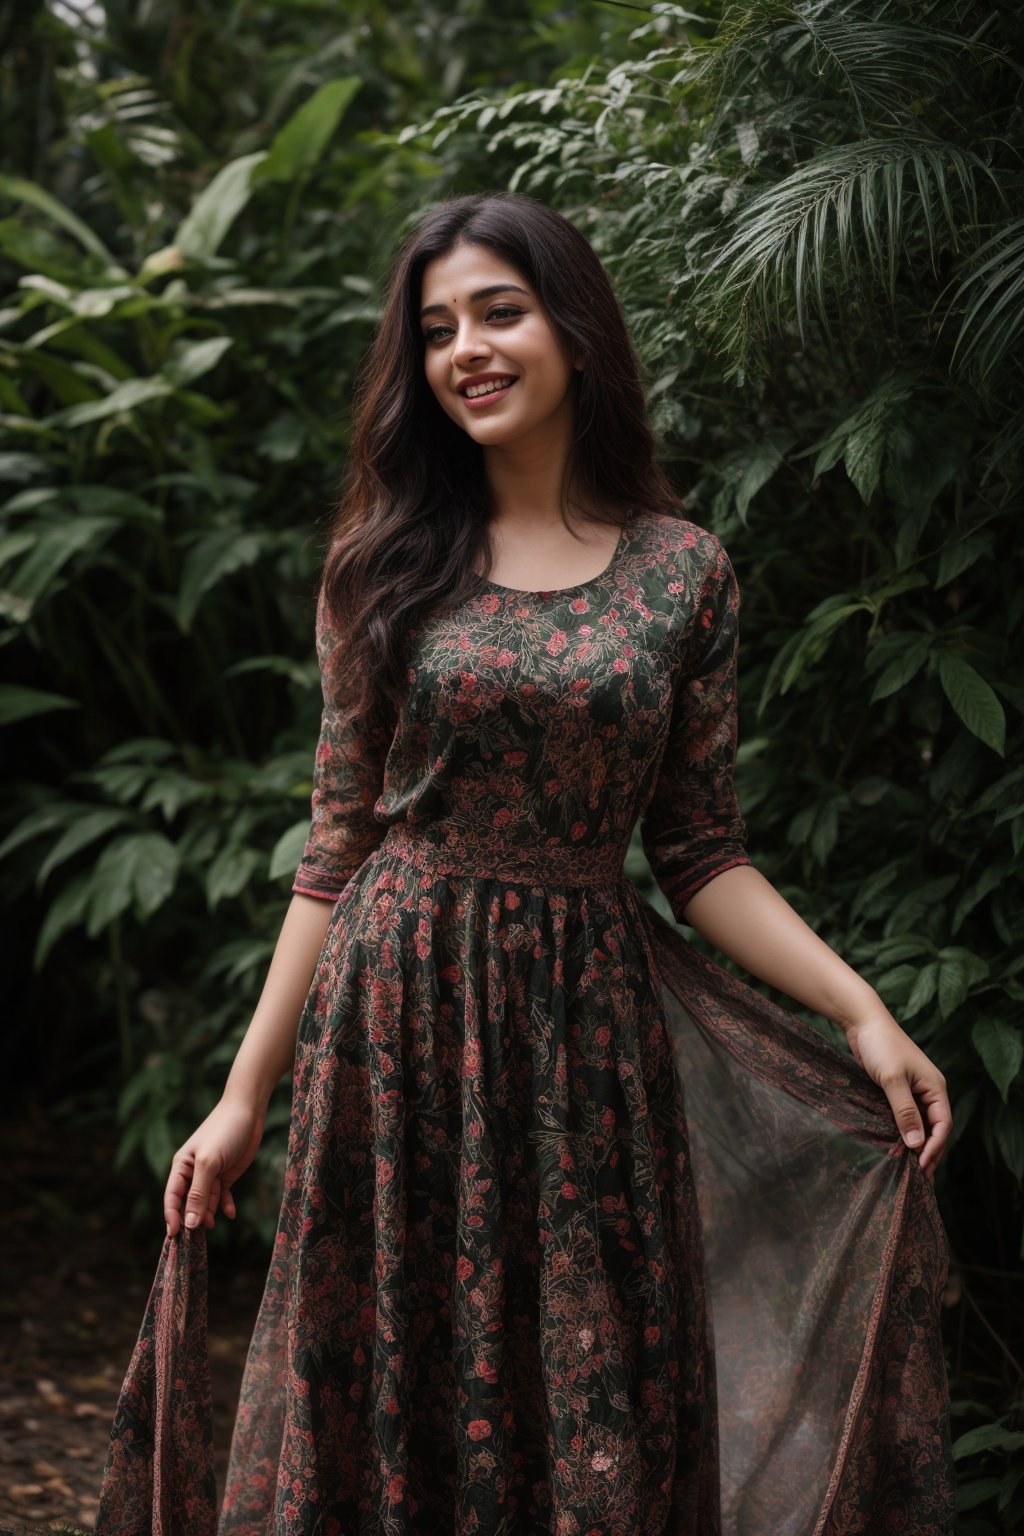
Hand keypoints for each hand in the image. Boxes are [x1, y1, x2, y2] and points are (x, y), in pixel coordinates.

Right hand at [164, 1094, 265, 1236]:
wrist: (249, 1110)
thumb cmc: (224, 1131)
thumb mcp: (209, 1163)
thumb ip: (199, 1194)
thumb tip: (189, 1223)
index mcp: (181, 1166)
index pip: (172, 1197)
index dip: (171, 1217)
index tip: (174, 1237)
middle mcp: (193, 1172)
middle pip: (188, 1202)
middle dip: (191, 1219)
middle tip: (196, 1240)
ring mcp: (211, 1173)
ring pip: (206, 1202)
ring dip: (209, 1214)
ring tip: (214, 1224)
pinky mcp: (227, 1173)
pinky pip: (222, 1195)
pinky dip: (225, 1205)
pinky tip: (230, 1214)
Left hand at [843, 1010, 951, 1182]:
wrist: (862, 1021)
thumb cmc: (881, 1046)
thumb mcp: (893, 1080)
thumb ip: (905, 1111)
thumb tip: (917, 1144)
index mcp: (935, 1087)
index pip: (943, 1124)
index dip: (935, 1147)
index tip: (922, 1166)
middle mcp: (928, 1090)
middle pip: (935, 1128)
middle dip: (929, 1152)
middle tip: (919, 1178)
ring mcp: (913, 1090)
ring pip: (920, 1123)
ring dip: (916, 1144)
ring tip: (909, 1168)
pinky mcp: (897, 1090)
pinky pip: (905, 1116)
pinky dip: (903, 1132)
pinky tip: (895, 1147)